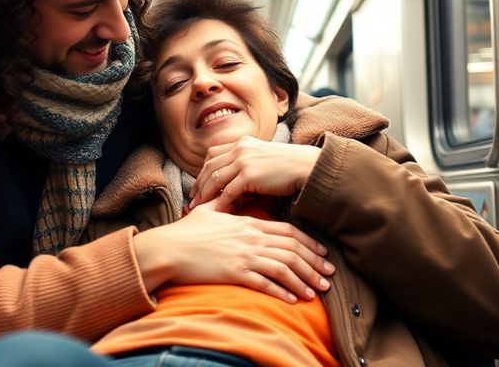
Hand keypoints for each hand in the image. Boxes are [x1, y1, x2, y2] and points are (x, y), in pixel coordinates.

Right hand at [132, 202, 334, 302]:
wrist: (168, 247)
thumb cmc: (185, 232)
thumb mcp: (208, 213)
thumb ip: (221, 205)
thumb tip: (221, 198)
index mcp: (248, 223)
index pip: (288, 232)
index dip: (309, 243)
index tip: (322, 253)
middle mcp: (251, 238)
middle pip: (292, 250)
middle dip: (314, 264)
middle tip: (329, 276)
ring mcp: (244, 255)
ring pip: (284, 268)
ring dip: (304, 281)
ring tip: (317, 292)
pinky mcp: (235, 272)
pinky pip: (266, 283)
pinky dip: (283, 292)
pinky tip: (293, 300)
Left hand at [189, 136, 320, 210]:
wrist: (306, 167)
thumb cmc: (287, 167)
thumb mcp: (262, 158)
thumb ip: (245, 165)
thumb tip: (231, 186)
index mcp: (241, 142)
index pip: (212, 155)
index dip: (203, 171)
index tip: (198, 184)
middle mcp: (239, 148)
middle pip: (209, 167)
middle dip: (199, 185)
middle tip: (192, 199)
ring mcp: (243, 160)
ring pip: (215, 180)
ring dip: (205, 195)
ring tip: (198, 208)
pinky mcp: (249, 175)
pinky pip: (228, 192)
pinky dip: (220, 203)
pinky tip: (216, 213)